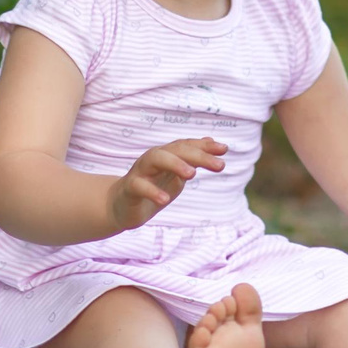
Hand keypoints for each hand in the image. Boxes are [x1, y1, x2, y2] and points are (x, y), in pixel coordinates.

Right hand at [107, 137, 226, 231]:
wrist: (122, 207)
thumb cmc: (152, 187)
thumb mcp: (176, 175)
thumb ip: (192, 159)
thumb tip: (212, 141)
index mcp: (166, 155)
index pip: (187, 145)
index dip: (205, 146)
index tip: (225, 149)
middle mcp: (153, 158)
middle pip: (176, 149)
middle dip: (198, 155)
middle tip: (220, 166)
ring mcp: (140, 171)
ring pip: (156, 159)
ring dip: (175, 164)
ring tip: (192, 174)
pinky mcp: (129, 188)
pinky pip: (139, 186)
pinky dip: (152, 191)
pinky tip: (165, 199)